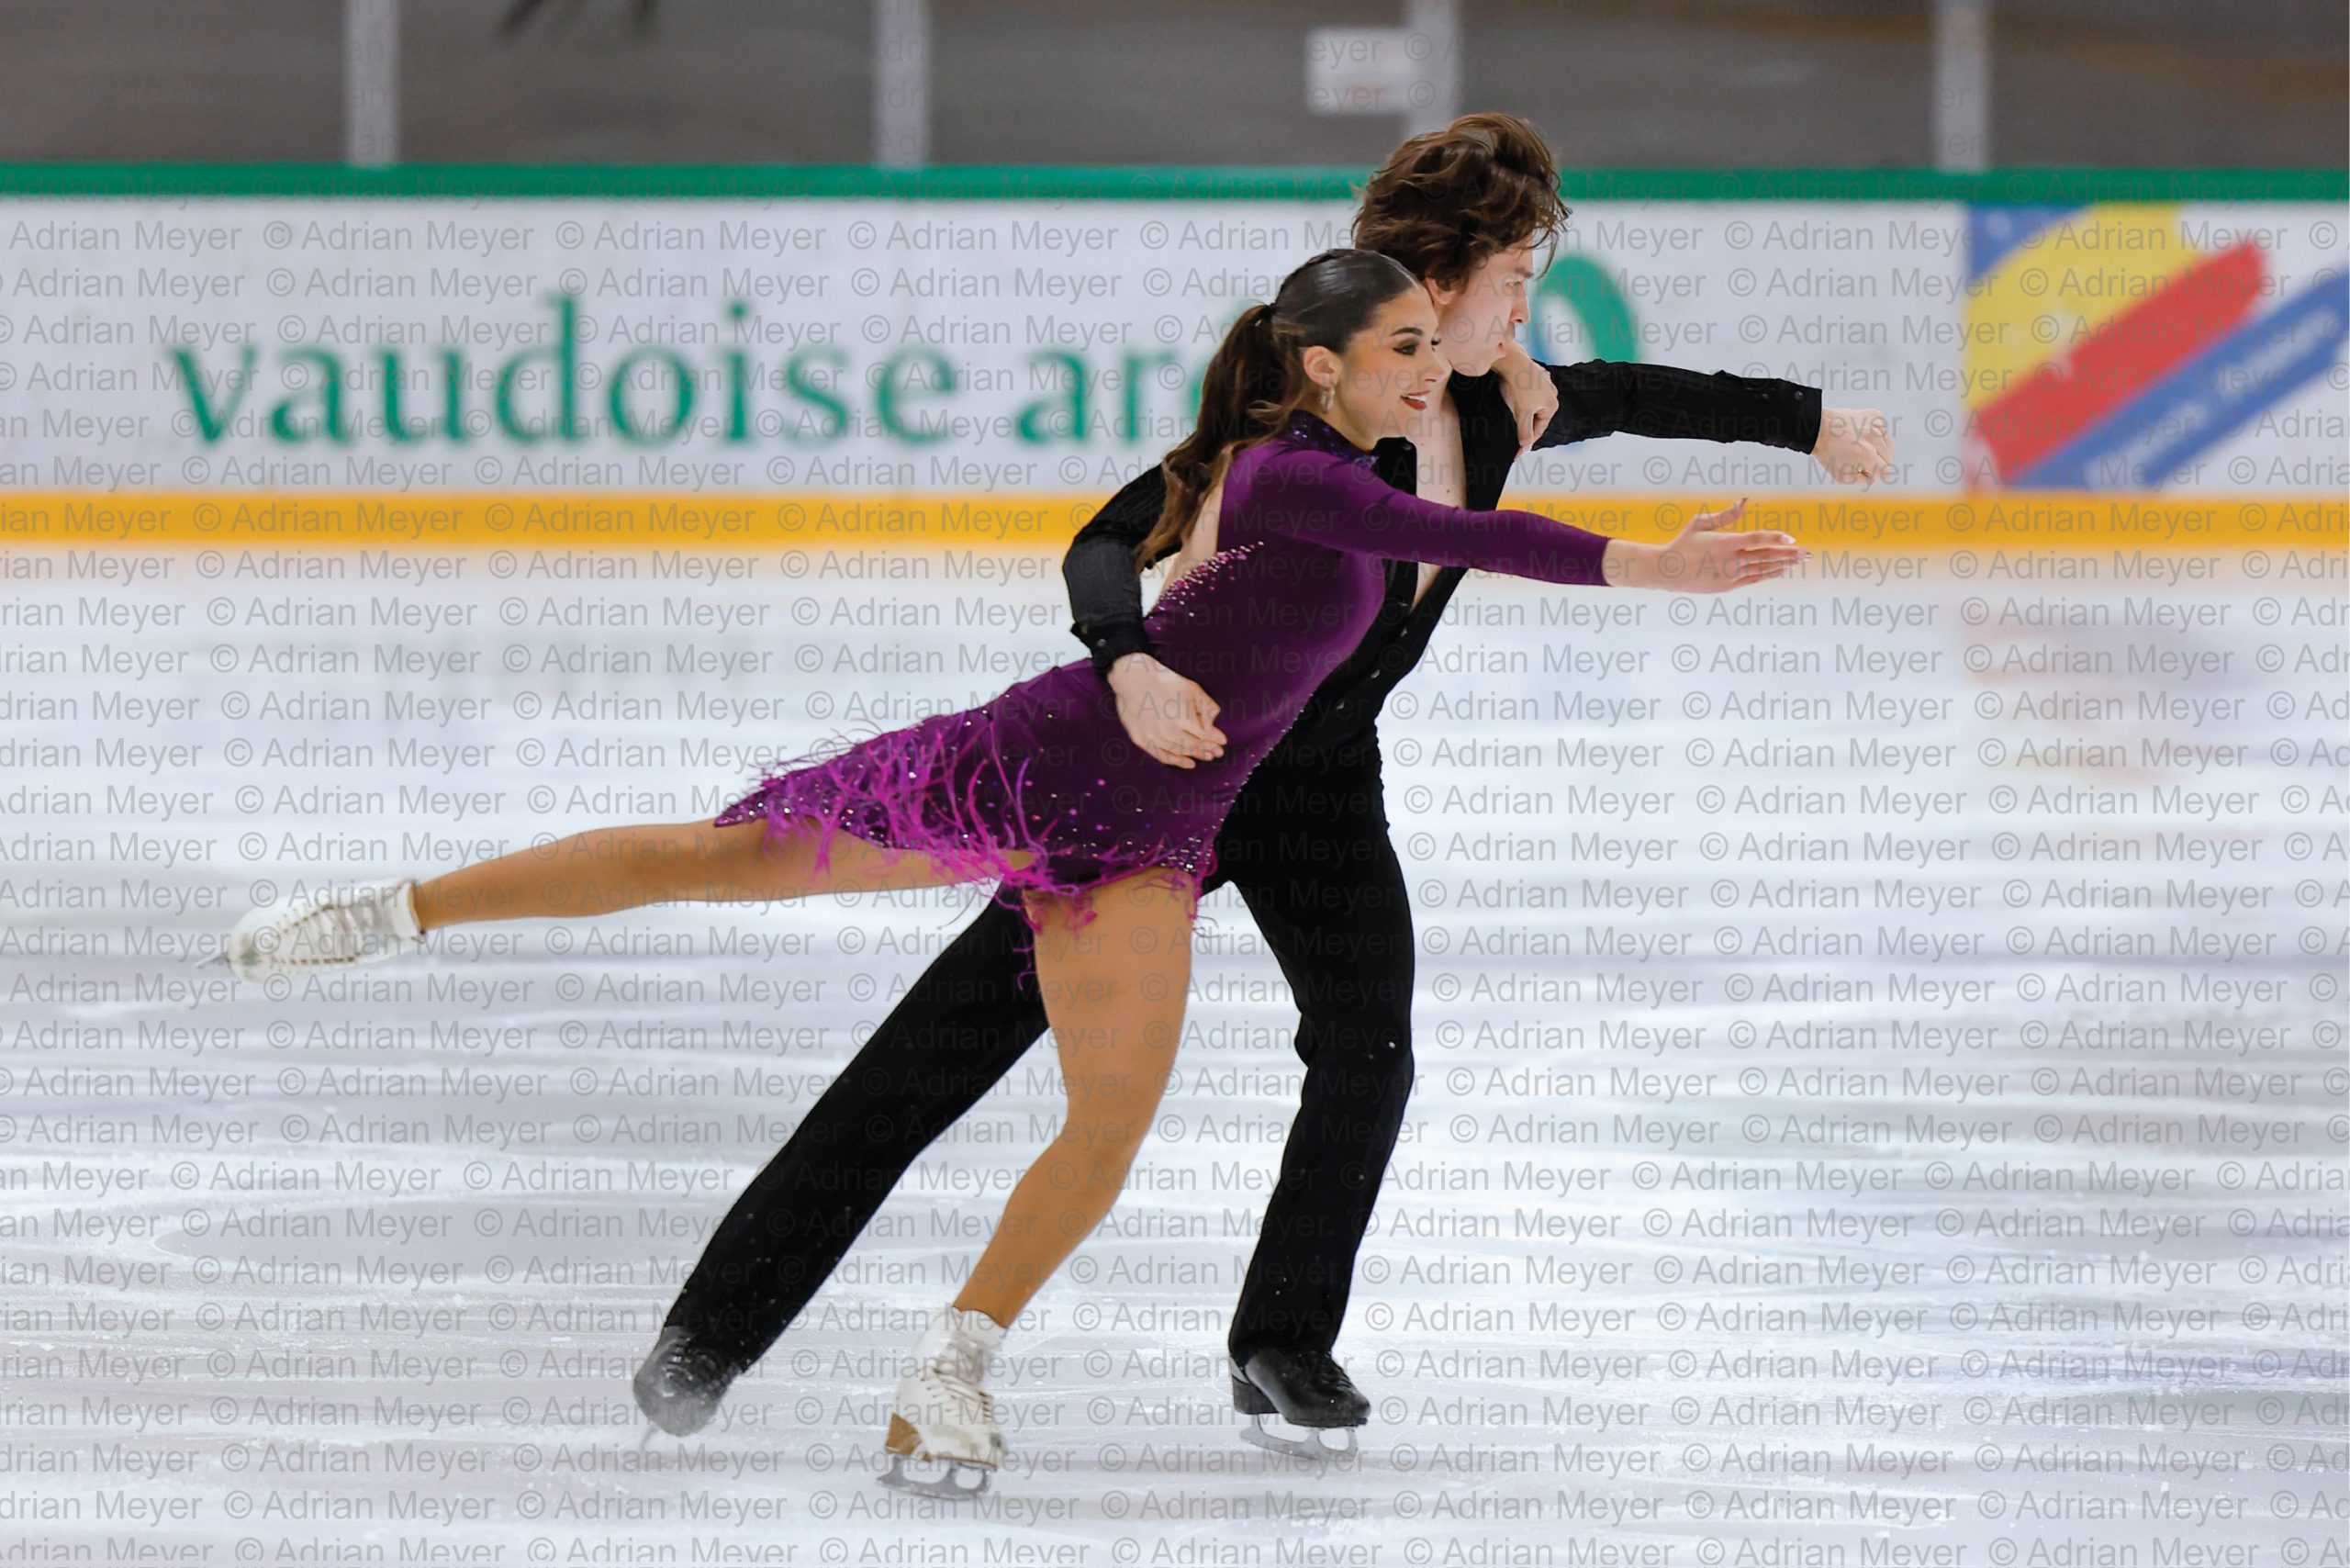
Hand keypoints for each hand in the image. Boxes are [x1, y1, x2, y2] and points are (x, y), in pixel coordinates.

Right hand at [1107, 653, 1225, 768]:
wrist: (1133, 678)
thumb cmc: (1165, 681)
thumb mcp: (1192, 688)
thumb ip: (1207, 707)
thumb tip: (1211, 726)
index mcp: (1183, 718)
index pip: (1205, 735)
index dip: (1215, 740)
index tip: (1223, 742)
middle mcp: (1169, 731)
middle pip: (1194, 746)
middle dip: (1209, 749)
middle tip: (1218, 752)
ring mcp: (1154, 737)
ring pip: (1180, 752)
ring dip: (1196, 755)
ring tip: (1207, 757)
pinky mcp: (1141, 740)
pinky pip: (1162, 756)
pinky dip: (1177, 762)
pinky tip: (1189, 764)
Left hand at [1492, 340, 1557, 454]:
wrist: (1511, 360)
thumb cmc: (1518, 386)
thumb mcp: (1521, 413)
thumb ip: (1524, 432)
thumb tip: (1526, 448)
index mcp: (1552, 405)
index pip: (1538, 430)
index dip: (1527, 442)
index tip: (1517, 453)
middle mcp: (1552, 394)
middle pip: (1536, 418)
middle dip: (1525, 425)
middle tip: (1512, 434)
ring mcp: (1545, 384)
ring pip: (1532, 405)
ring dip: (1524, 411)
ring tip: (1513, 413)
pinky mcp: (1535, 376)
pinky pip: (1529, 393)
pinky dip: (1523, 398)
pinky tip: (1515, 397)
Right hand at [1615, 499, 1805, 592]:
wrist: (1667, 571)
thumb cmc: (1683, 543)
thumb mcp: (1700, 523)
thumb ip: (1726, 514)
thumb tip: (1745, 500)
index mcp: (1725, 542)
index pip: (1757, 539)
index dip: (1775, 538)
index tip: (1791, 538)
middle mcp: (1731, 560)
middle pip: (1766, 555)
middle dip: (1789, 554)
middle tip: (1807, 553)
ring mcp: (1730, 575)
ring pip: (1763, 568)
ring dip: (1783, 564)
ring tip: (1799, 561)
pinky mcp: (1728, 586)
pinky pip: (1754, 578)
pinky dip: (1769, 574)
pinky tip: (1781, 570)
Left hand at [1812, 406, 1893, 484]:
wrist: (1819, 428)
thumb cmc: (1828, 453)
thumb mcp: (1843, 477)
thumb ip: (1864, 480)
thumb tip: (1874, 477)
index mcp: (1867, 455)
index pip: (1886, 472)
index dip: (1876, 474)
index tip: (1866, 470)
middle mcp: (1874, 439)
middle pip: (1888, 458)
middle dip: (1877, 462)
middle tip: (1860, 458)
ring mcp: (1876, 425)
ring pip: (1888, 445)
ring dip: (1877, 449)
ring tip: (1860, 446)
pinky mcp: (1875, 415)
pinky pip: (1883, 431)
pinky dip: (1876, 436)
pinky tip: (1862, 435)